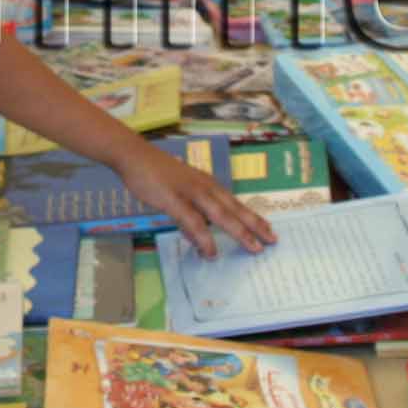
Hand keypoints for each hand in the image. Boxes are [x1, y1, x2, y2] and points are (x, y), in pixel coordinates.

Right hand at [121, 144, 274, 258]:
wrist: (134, 156)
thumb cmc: (156, 174)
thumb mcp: (178, 194)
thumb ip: (189, 217)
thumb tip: (198, 239)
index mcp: (208, 185)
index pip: (236, 203)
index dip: (253, 216)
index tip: (269, 229)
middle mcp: (205, 188)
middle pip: (235, 209)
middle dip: (255, 225)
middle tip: (273, 240)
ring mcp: (191, 193)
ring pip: (221, 215)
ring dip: (239, 232)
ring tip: (254, 248)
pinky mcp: (175, 200)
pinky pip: (194, 222)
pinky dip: (205, 238)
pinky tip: (211, 251)